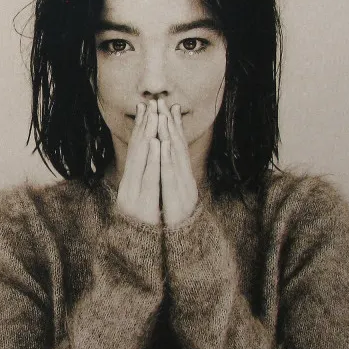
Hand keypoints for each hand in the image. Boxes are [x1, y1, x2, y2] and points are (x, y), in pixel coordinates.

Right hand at [116, 100, 160, 224]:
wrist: (136, 257)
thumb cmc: (141, 231)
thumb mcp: (141, 206)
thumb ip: (142, 185)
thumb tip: (147, 165)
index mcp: (129, 186)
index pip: (135, 152)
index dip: (140, 129)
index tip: (146, 108)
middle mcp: (128, 188)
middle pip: (136, 152)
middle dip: (144, 127)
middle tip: (150, 103)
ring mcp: (133, 196)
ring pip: (140, 161)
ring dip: (147, 136)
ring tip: (153, 117)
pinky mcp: (141, 204)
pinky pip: (148, 178)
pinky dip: (151, 159)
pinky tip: (156, 144)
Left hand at [157, 98, 198, 226]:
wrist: (185, 246)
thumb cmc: (178, 222)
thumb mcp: (173, 196)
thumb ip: (171, 177)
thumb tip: (167, 158)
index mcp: (183, 179)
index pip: (179, 149)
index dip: (174, 126)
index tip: (169, 106)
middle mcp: (186, 181)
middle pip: (179, 149)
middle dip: (171, 124)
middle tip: (164, 102)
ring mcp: (183, 190)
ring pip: (176, 159)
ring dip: (170, 136)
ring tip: (164, 117)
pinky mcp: (177, 200)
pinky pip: (171, 177)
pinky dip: (167, 159)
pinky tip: (163, 145)